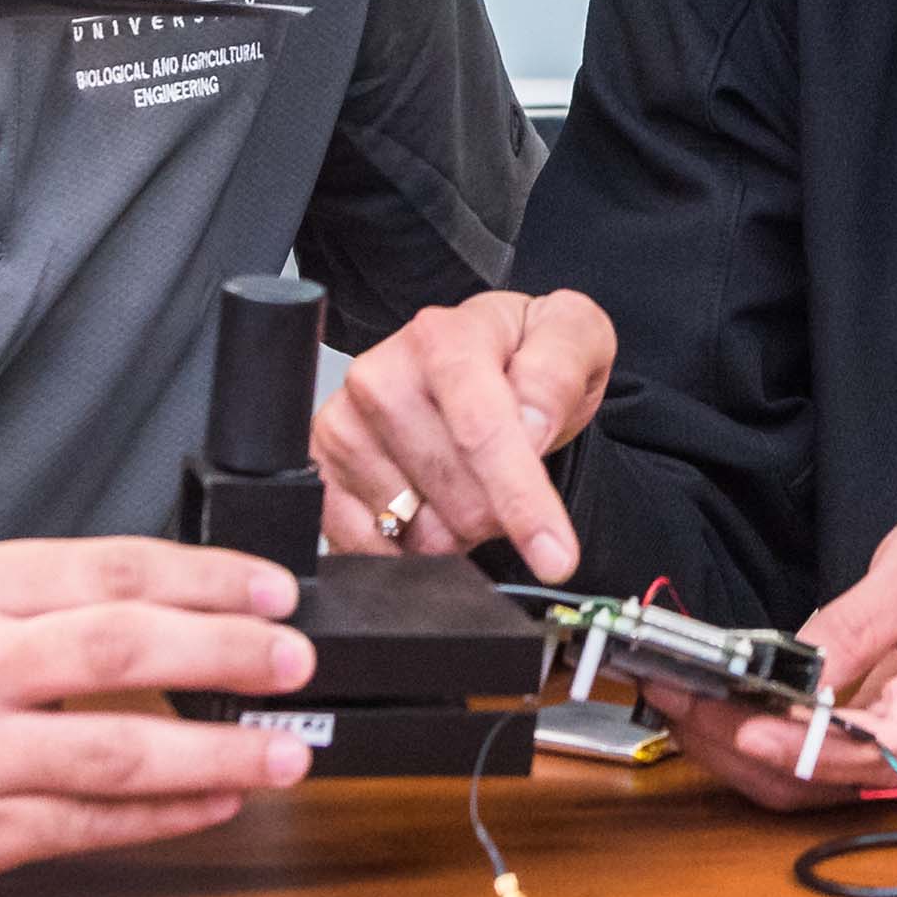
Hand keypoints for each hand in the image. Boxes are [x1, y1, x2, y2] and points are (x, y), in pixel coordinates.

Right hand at [0, 537, 318, 896]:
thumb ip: (74, 596)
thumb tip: (207, 603)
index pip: (115, 569)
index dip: (208, 579)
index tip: (278, 590)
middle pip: (122, 651)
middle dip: (224, 654)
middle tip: (296, 661)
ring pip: (115, 752)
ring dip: (215, 754)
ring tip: (283, 754)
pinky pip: (90, 824)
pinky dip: (165, 815)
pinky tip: (219, 804)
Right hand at [308, 288, 613, 582]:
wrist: (482, 359)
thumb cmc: (523, 353)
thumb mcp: (574, 338)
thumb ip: (558, 374)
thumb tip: (531, 426)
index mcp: (444, 338)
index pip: (481, 431)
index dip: (521, 500)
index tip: (555, 557)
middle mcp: (381, 376)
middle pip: (456, 497)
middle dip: (498, 514)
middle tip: (509, 482)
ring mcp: (343, 425)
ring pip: (416, 531)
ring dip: (457, 532)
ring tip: (467, 483)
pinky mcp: (322, 469)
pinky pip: (364, 545)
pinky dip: (408, 551)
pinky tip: (429, 513)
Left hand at [656, 508, 896, 810]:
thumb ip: (863, 619)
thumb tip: (801, 665)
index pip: (873, 750)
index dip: (799, 745)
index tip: (737, 719)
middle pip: (824, 780)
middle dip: (738, 744)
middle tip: (673, 691)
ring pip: (808, 785)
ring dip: (735, 750)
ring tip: (677, 698)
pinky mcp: (883, 750)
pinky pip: (813, 767)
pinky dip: (756, 745)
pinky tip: (717, 709)